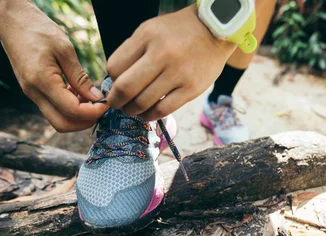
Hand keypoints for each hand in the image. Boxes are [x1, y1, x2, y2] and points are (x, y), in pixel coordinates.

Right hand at [0, 0, 108, 131]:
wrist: (11, 21)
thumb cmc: (38, 29)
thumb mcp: (65, 49)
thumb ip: (80, 77)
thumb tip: (96, 98)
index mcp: (42, 81)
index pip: (72, 110)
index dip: (93, 112)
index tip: (107, 103)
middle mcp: (34, 93)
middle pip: (62, 124)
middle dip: (85, 122)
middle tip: (101, 108)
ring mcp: (31, 94)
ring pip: (57, 119)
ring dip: (77, 116)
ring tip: (91, 99)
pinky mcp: (33, 91)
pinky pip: (52, 108)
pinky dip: (68, 108)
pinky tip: (78, 93)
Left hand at [106, 4, 236, 120]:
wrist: (215, 31)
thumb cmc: (177, 33)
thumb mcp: (150, 30)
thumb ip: (132, 52)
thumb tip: (112, 81)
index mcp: (147, 36)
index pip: (115, 67)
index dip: (111, 81)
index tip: (114, 86)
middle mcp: (162, 53)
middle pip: (126, 88)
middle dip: (116, 101)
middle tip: (116, 104)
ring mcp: (178, 73)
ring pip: (143, 102)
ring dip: (132, 110)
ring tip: (132, 109)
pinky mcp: (192, 89)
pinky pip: (163, 110)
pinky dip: (150, 115)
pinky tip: (148, 112)